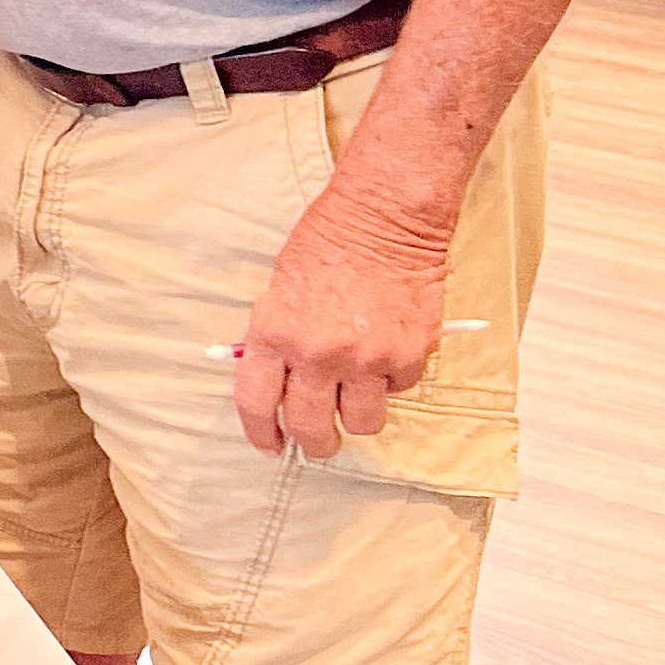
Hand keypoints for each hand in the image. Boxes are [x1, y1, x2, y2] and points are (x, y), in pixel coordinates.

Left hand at [233, 186, 450, 457]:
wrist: (382, 220)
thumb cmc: (325, 246)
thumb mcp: (279, 290)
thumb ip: (276, 339)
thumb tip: (272, 381)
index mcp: (274, 334)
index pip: (256, 403)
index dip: (261, 433)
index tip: (270, 444)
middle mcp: (317, 353)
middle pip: (311, 427)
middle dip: (315, 443)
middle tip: (320, 441)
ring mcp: (366, 358)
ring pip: (363, 423)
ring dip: (358, 415)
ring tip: (357, 394)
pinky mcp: (408, 356)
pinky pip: (399, 389)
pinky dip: (393, 378)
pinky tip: (388, 349)